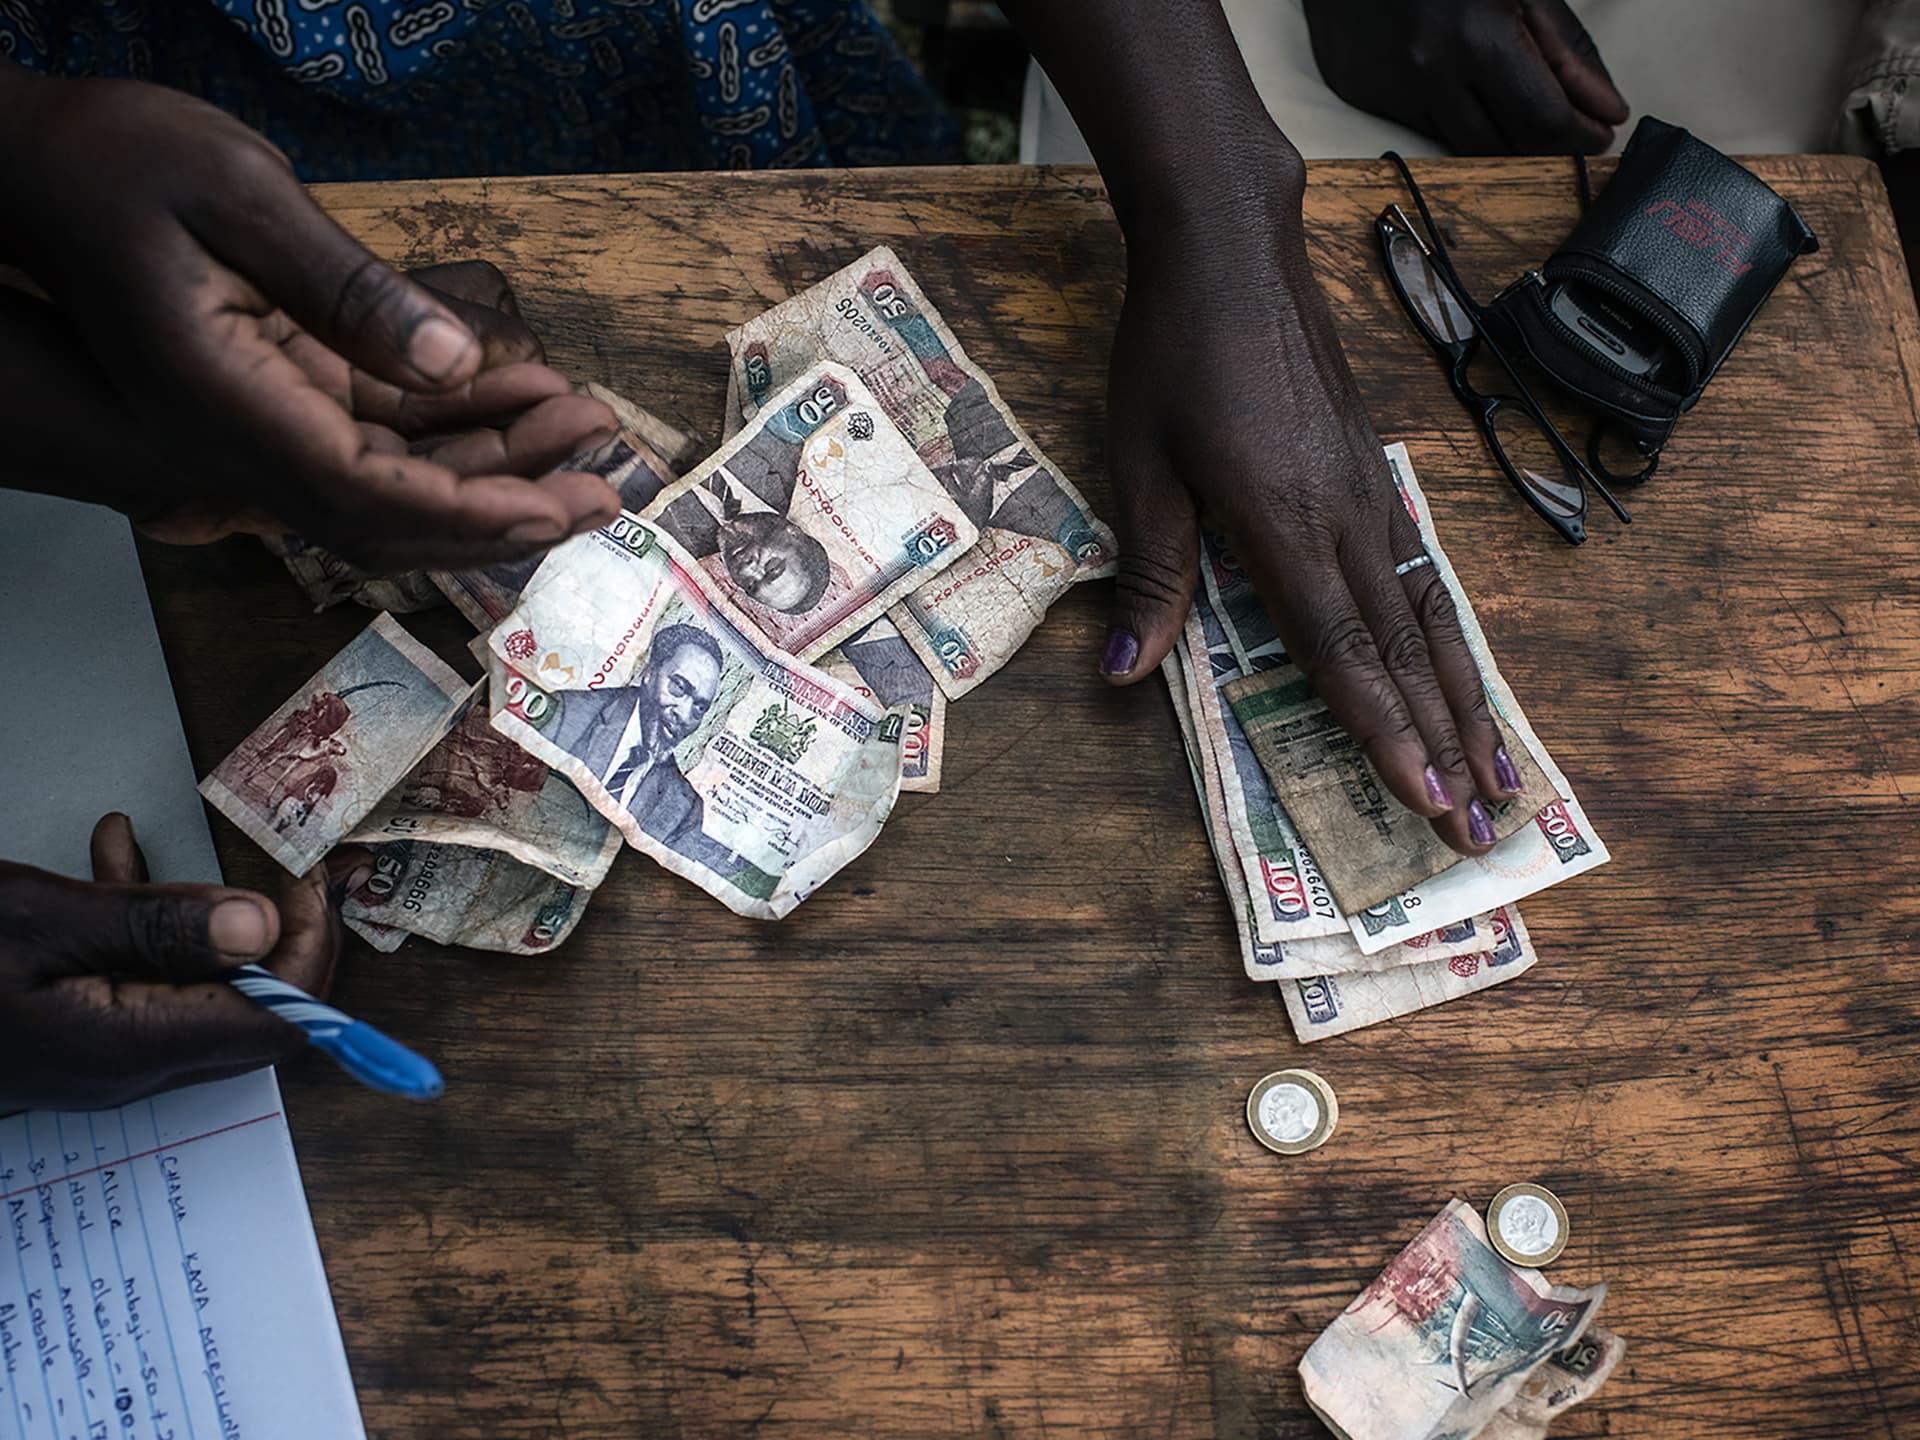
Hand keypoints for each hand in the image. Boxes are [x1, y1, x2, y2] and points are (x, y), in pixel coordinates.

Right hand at [0, 70, 618, 569]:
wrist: (32, 169)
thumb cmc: (111, 162)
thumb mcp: (234, 194)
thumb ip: (345, 288)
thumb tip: (452, 359)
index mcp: (228, 403)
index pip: (367, 495)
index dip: (471, 513)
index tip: (559, 507)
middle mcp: (244, 437)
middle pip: (392, 515)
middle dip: (506, 512)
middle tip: (603, 489)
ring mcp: (261, 422)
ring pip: (395, 479)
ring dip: (495, 464)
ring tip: (585, 426)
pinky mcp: (278, 393)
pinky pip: (379, 433)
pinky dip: (456, 422)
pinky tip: (525, 390)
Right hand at [0, 814, 359, 1111]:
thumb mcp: (37, 920)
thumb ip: (155, 925)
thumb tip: (263, 926)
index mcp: (131, 1047)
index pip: (282, 1025)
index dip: (315, 955)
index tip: (312, 881)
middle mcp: (127, 1065)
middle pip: (255, 1012)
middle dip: (283, 933)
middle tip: (292, 864)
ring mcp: (100, 1051)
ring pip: (197, 984)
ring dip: (208, 915)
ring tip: (202, 843)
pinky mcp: (72, 1027)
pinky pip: (141, 976)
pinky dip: (144, 916)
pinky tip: (115, 850)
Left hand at [1098, 188, 1519, 855]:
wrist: (1232, 248)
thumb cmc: (1171, 355)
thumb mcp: (1139, 465)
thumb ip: (1151, 572)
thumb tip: (1124, 669)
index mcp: (1284, 523)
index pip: (1341, 649)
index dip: (1382, 731)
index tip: (1422, 800)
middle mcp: (1346, 518)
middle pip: (1402, 651)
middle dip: (1443, 745)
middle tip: (1480, 827)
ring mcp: (1372, 493)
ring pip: (1429, 618)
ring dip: (1465, 702)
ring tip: (1502, 773)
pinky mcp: (1376, 472)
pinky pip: (1423, 574)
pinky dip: (1449, 638)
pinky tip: (1460, 671)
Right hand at [1302, 0, 1628, 154]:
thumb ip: (1567, 50)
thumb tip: (1604, 109)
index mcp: (1477, 37)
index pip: (1544, 123)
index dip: (1580, 137)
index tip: (1597, 134)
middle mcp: (1431, 73)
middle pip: (1506, 149)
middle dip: (1546, 144)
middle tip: (1567, 123)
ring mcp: (1393, 90)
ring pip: (1466, 149)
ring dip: (1503, 137)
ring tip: (1518, 101)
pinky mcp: (1365, 97)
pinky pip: (1427, 130)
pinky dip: (1458, 118)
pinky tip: (1463, 83)